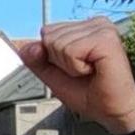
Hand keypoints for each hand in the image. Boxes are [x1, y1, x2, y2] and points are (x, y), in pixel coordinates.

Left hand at [19, 18, 134, 133]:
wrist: (112, 111)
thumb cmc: (89, 93)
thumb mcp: (53, 75)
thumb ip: (36, 60)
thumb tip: (23, 47)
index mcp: (85, 27)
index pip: (47, 32)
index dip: (53, 57)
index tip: (76, 68)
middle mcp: (95, 23)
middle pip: (49, 36)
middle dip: (60, 61)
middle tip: (84, 71)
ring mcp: (102, 28)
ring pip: (57, 43)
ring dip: (70, 66)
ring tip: (90, 71)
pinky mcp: (106, 38)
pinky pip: (69, 51)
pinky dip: (76, 67)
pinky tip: (94, 70)